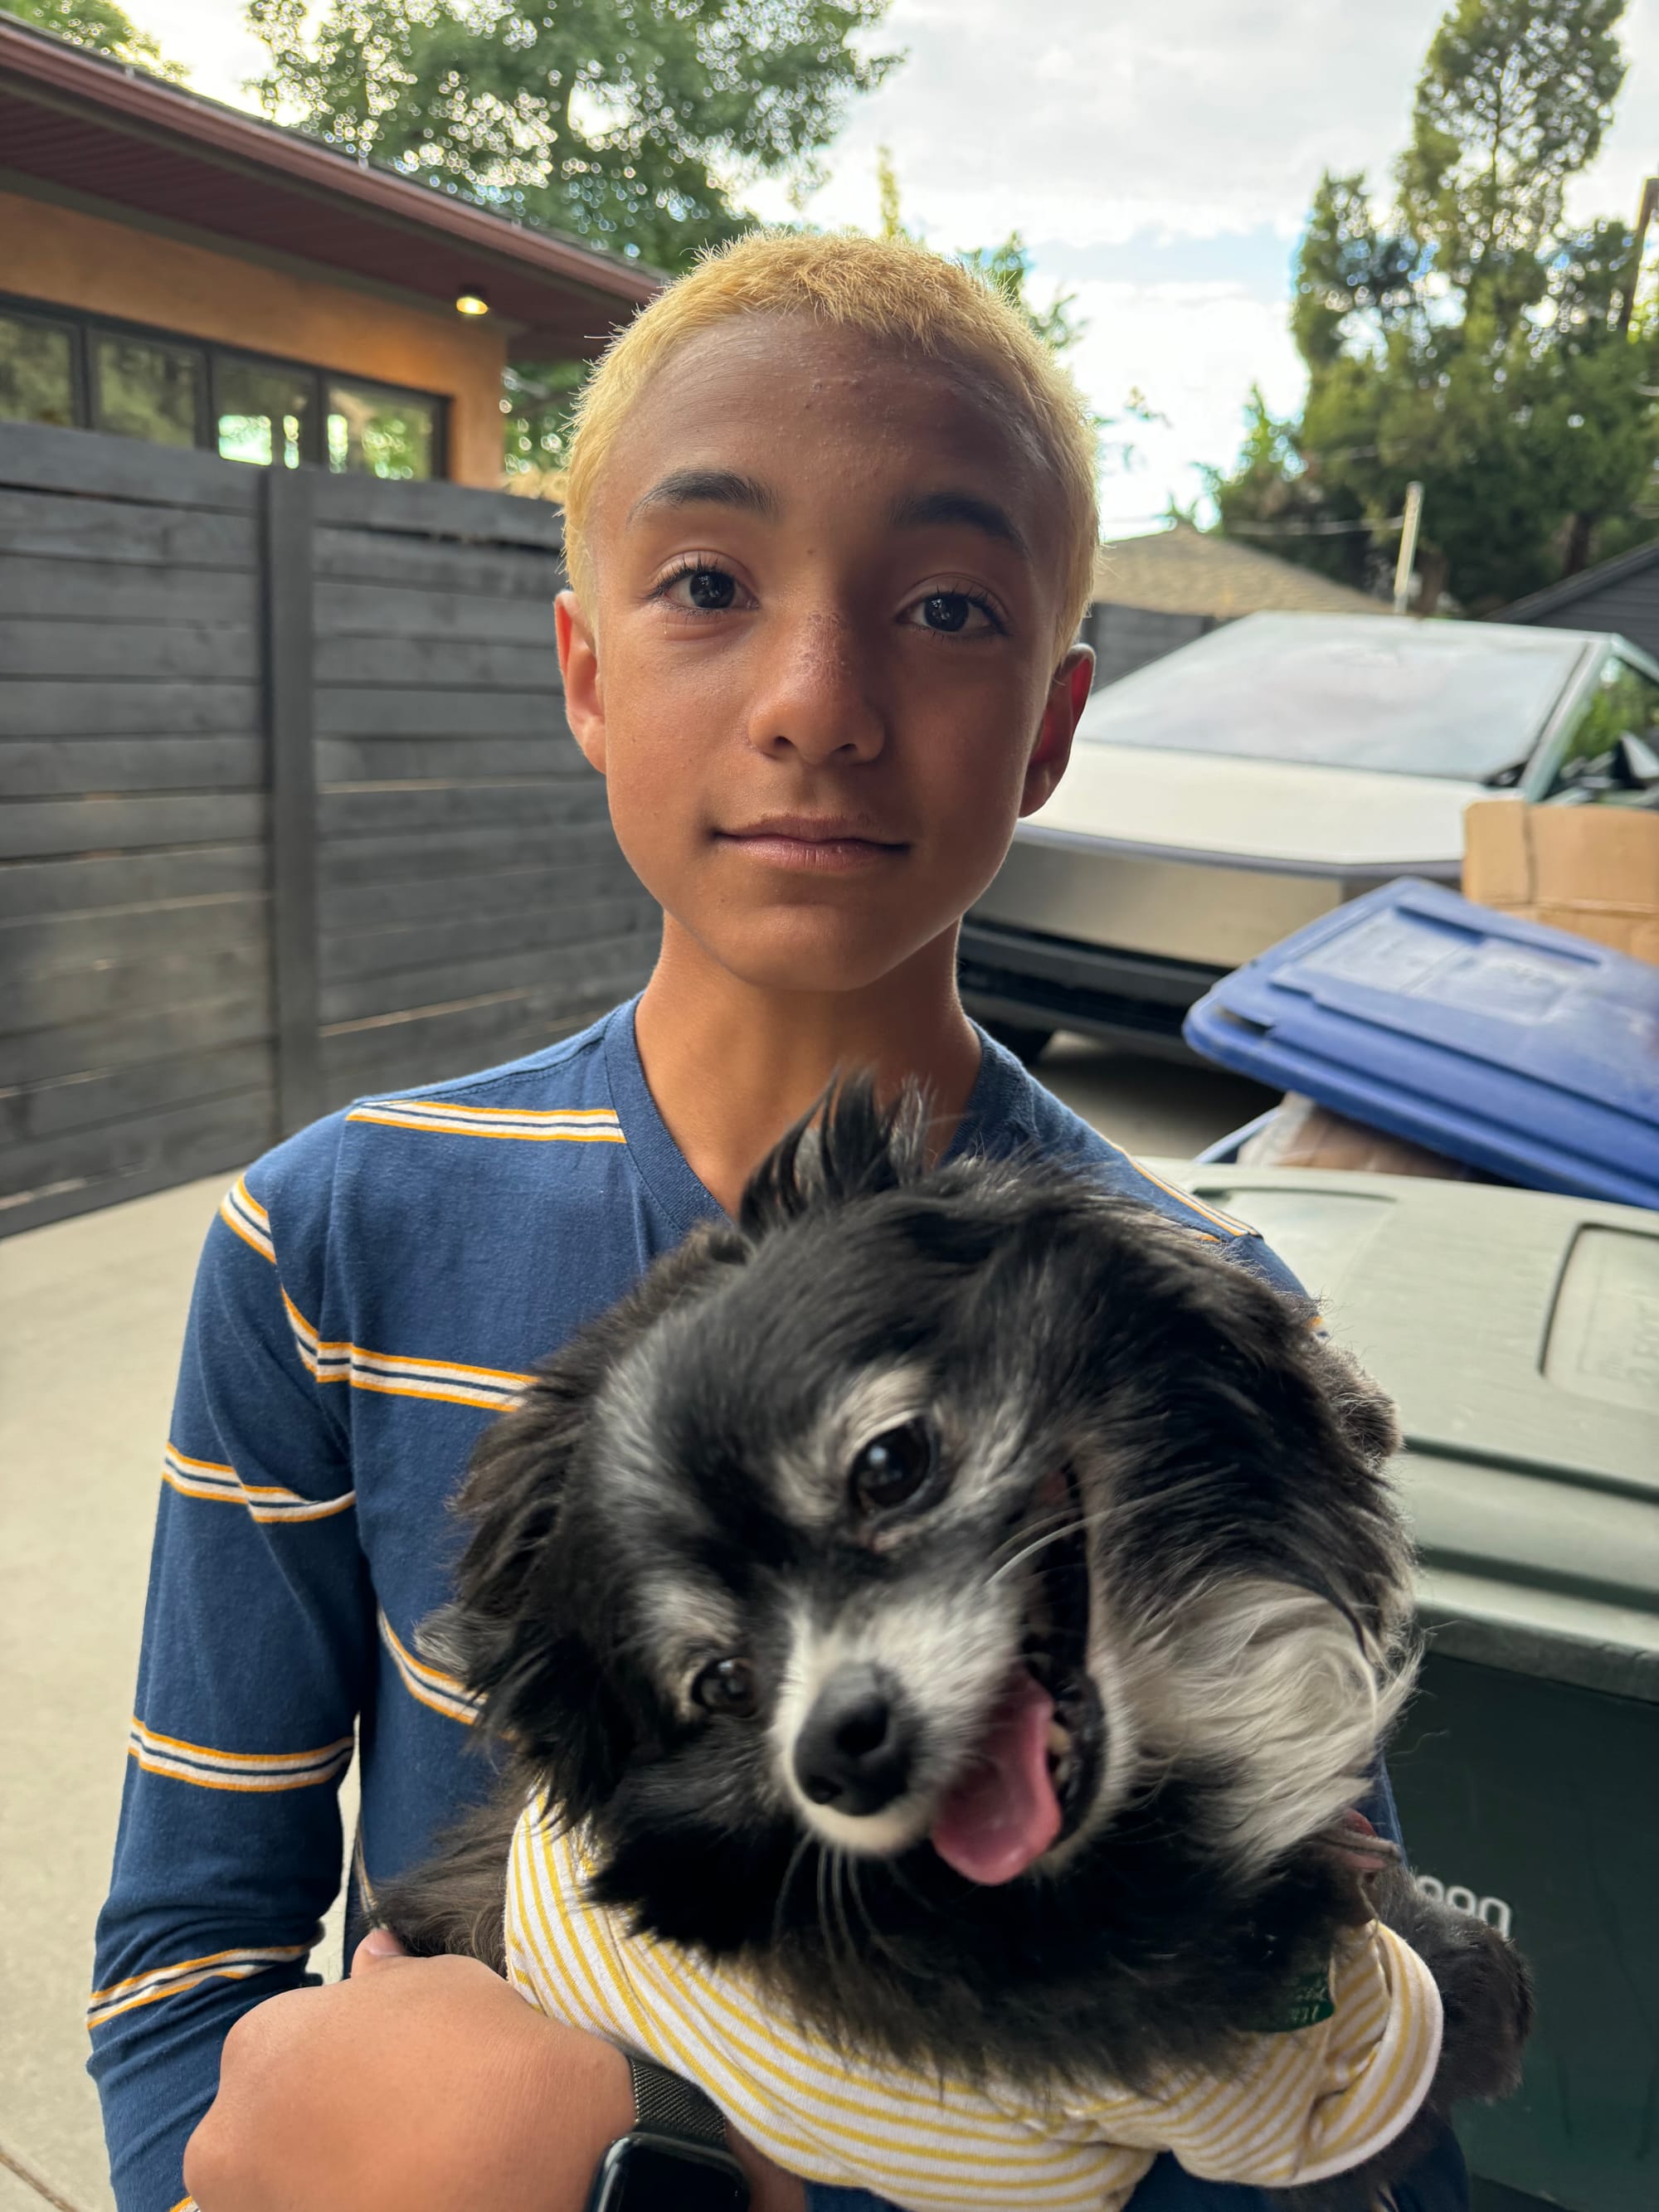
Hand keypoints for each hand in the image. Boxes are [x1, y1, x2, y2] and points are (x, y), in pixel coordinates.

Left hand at [185, 1931, 804, 2211]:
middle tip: (396, 2122)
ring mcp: (254, 2207)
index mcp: (261, 2045)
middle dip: (318, 2116)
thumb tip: (372, 1957)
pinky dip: (344, 2200)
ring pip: (281, 2180)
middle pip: (267, 2116)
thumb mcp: (451, 1987)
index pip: (285, 2040)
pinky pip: (309, 2208)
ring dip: (324, 2171)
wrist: (556, 2178)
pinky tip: (406, 2192)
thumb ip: (391, 1976)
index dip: (344, 2051)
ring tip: (405, 2166)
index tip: (390, 2067)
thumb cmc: (494, 2068)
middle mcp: (229, 2135)